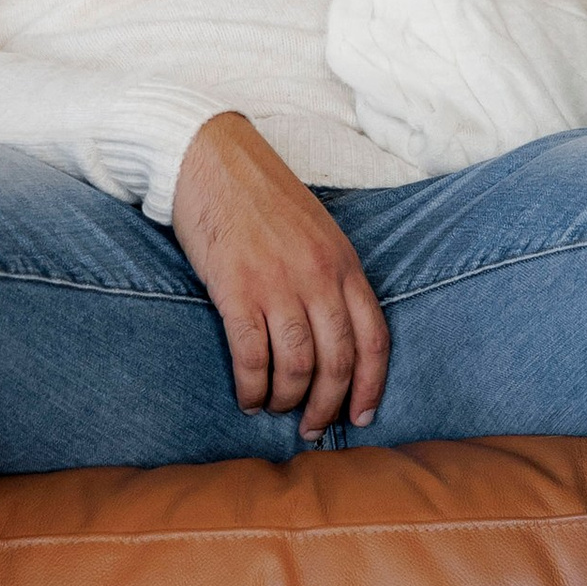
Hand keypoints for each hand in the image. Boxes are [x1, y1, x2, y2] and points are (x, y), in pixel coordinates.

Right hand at [167, 111, 391, 429]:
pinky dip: (252, 387)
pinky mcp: (237, 289)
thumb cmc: (262, 198)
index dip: (370, 386)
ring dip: (287, 399)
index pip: (374, 339)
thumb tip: (333, 337)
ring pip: (297, 365)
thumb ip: (331, 278)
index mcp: (345, 264)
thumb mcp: (317, 232)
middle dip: (327, 405)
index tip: (360, 417)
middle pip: (338, 361)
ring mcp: (278, 284)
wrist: (212, 159)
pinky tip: (247, 397)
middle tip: (310, 427)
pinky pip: (252, 356)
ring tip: (274, 409)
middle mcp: (319, 277)